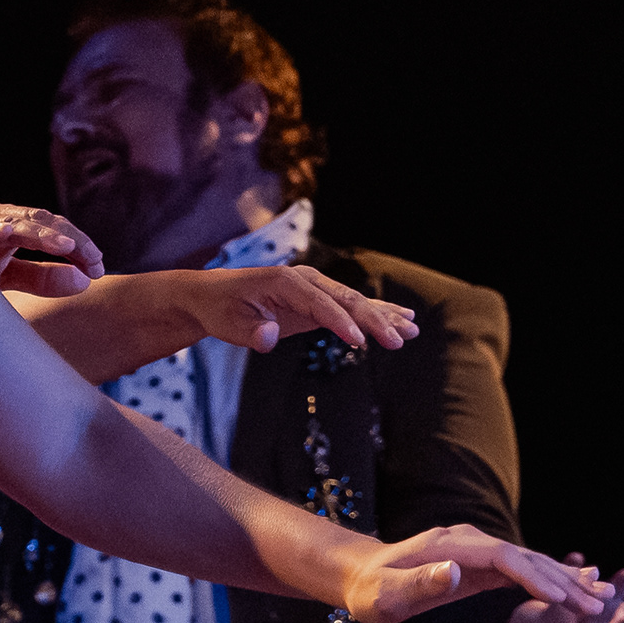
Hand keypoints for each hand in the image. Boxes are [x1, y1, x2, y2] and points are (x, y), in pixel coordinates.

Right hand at [0, 200, 101, 297]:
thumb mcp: (5, 278)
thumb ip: (42, 278)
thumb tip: (85, 282)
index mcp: (9, 224)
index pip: (54, 228)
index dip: (79, 245)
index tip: (99, 269)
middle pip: (44, 220)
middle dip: (72, 241)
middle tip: (95, 263)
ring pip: (19, 222)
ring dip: (44, 235)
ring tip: (69, 246)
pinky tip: (9, 232)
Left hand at [173, 264, 414, 355]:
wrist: (211, 296)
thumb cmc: (219, 309)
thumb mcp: (227, 323)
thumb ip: (250, 332)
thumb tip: (269, 336)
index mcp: (286, 281)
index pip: (321, 303)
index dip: (341, 322)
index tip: (360, 341)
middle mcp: (305, 280)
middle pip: (346, 300)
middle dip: (374, 321)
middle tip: (398, 341)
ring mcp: (314, 289)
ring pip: (355, 303)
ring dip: (384, 317)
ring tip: (411, 330)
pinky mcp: (316, 303)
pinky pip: (350, 309)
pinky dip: (375, 315)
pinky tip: (401, 320)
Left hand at [337, 526, 609, 622]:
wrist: (359, 576)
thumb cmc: (369, 590)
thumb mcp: (386, 593)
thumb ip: (419, 582)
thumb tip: (454, 571)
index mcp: (450, 546)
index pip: (502, 557)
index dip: (534, 576)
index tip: (562, 598)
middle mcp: (469, 541)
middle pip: (524, 558)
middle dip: (563, 582)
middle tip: (600, 607)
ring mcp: (477, 549)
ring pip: (530, 562)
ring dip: (566, 581)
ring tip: (603, 600)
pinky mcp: (481, 561)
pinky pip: (523, 569)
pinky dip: (552, 579)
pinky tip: (580, 588)